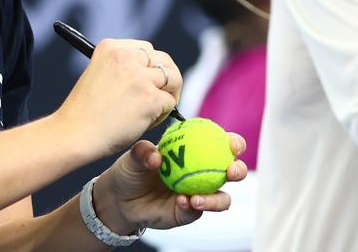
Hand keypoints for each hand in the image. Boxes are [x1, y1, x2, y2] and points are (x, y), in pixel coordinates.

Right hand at [54, 39, 182, 159]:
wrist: (73, 135)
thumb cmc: (85, 113)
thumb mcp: (100, 75)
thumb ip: (123, 69)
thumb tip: (155, 74)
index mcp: (111, 47)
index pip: (147, 49)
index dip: (150, 68)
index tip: (144, 84)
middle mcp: (126, 56)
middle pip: (164, 61)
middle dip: (165, 80)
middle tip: (157, 99)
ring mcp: (139, 77)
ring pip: (173, 80)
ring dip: (166, 97)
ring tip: (150, 113)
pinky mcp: (150, 98)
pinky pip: (170, 103)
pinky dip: (162, 115)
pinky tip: (144, 123)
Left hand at [94, 134, 248, 232]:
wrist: (119, 199)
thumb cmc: (131, 170)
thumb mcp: (134, 156)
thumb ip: (143, 152)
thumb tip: (155, 156)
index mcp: (197, 151)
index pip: (222, 145)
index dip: (234, 143)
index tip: (232, 144)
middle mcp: (203, 172)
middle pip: (232, 172)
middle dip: (238, 170)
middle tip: (230, 171)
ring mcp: (199, 194)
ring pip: (221, 198)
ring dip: (215, 198)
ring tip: (197, 197)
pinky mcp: (188, 213)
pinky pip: (197, 211)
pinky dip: (192, 207)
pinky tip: (181, 201)